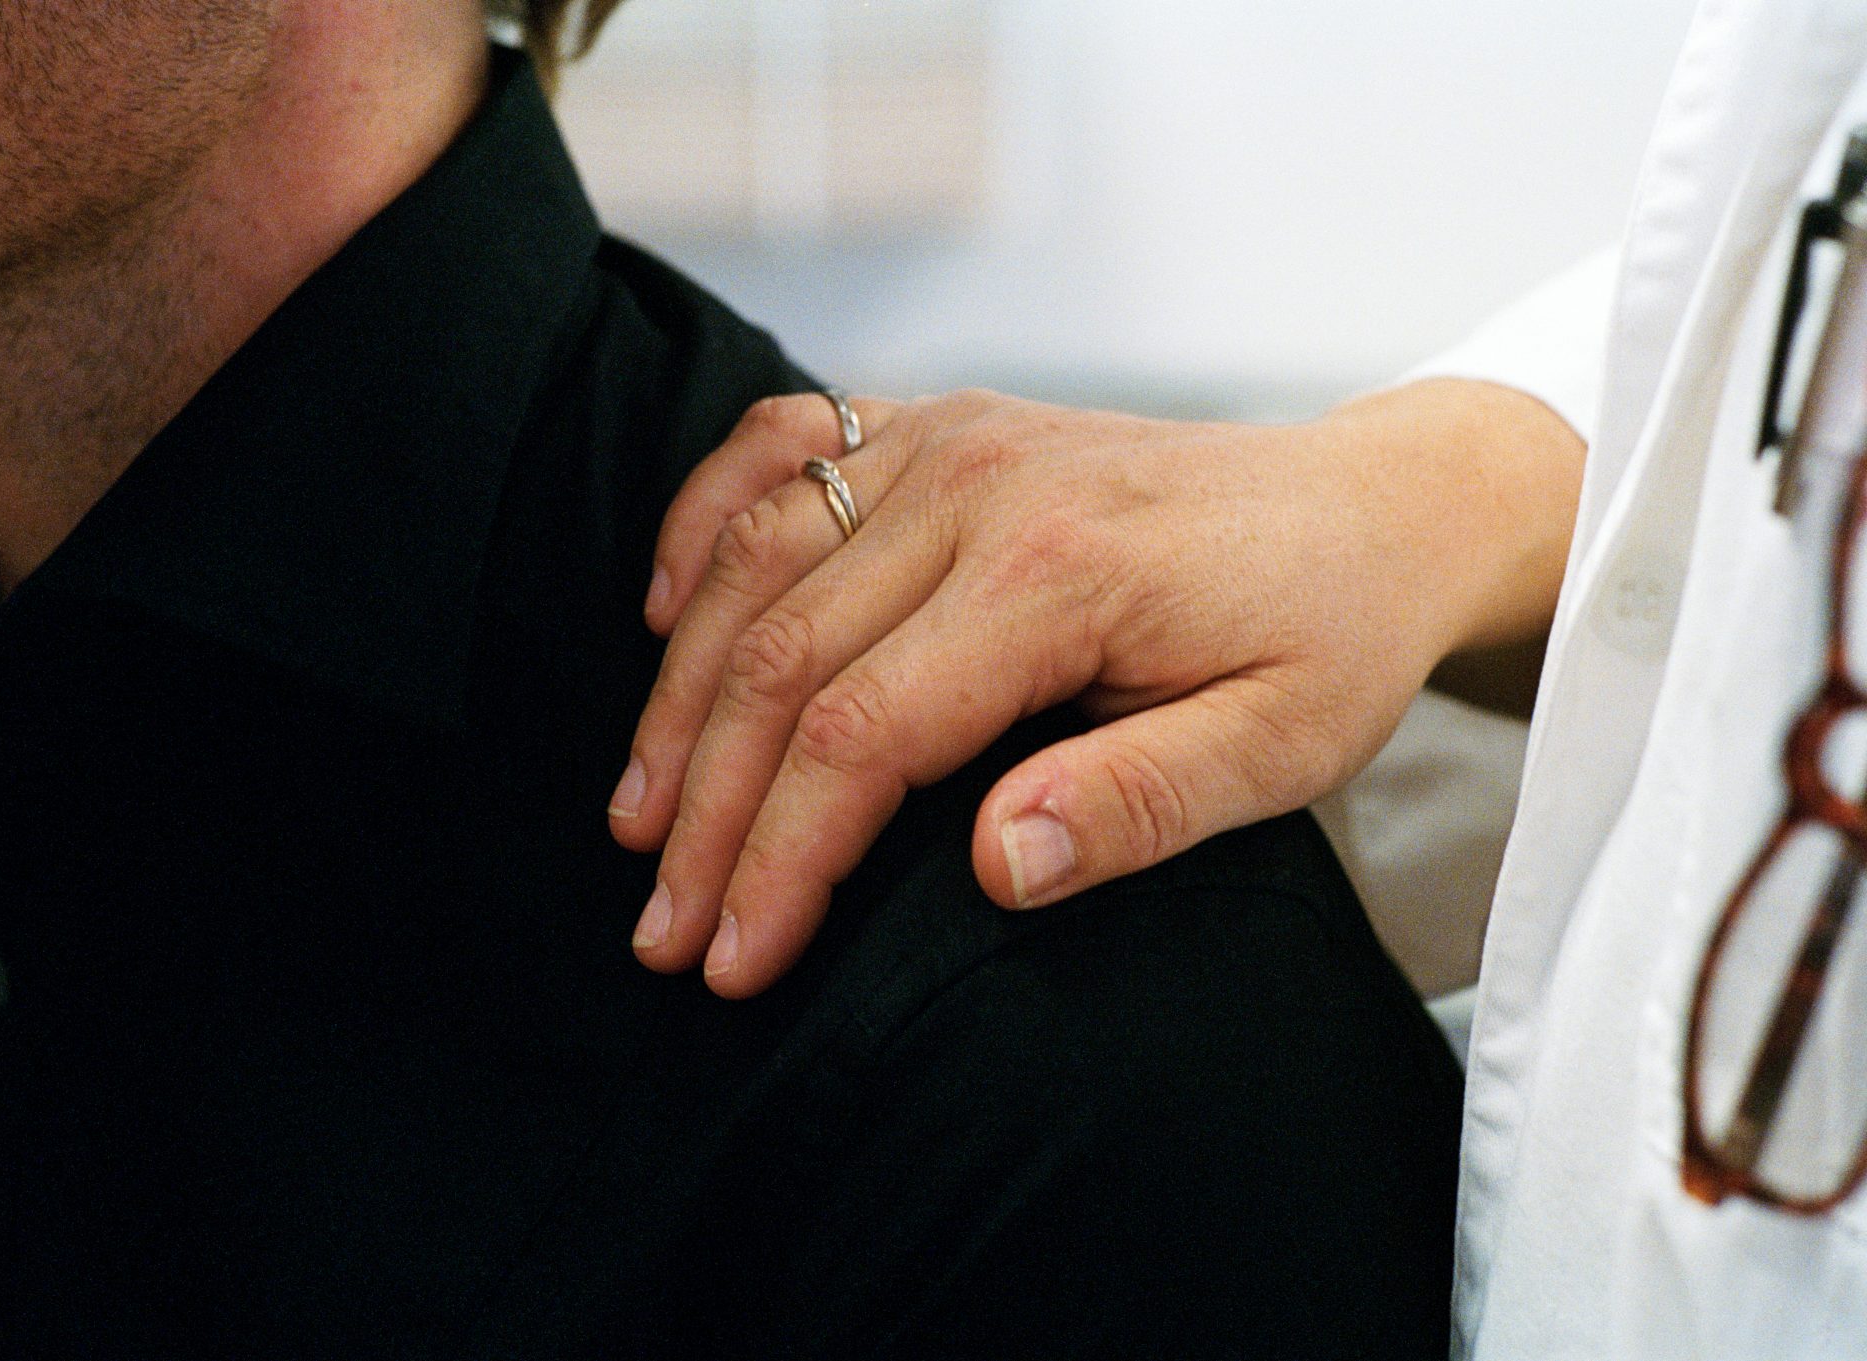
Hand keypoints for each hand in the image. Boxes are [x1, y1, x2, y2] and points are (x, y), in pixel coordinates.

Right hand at [610, 382, 1582, 997]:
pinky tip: (663, 614)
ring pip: (753, 566)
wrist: (1372, 505)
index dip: (780, 859)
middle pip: (780, 660)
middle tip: (661, 928)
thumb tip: (989, 868)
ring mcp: (948, 436)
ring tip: (638, 816)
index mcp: (1058, 571)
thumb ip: (1137, 803)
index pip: (861, 734)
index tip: (734, 960)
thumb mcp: (1282, 747)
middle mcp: (977, 483)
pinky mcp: (937, 423)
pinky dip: (700, 527)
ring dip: (678, 698)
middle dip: (706, 810)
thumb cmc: (1329, 634)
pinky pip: (776, 451)